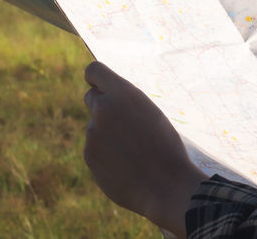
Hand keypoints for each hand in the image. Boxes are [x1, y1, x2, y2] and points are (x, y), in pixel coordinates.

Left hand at [83, 61, 208, 236]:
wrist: (166, 185)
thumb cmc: (166, 147)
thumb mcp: (150, 113)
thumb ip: (124, 104)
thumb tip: (104, 101)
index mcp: (123, 94)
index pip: (94, 71)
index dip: (96, 78)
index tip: (100, 85)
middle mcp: (103, 109)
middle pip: (91, 97)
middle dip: (102, 105)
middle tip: (122, 121)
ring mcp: (93, 134)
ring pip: (96, 127)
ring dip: (108, 135)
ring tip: (133, 152)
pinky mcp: (89, 156)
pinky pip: (95, 149)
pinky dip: (106, 155)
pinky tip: (125, 166)